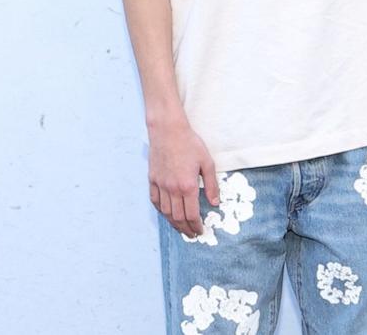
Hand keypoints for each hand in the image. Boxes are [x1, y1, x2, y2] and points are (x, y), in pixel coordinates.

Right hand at [148, 118, 218, 236]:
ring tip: (181, 229)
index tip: (200, 231)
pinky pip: (155, 201)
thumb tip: (214, 203)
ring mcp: (160, 185)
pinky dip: (161, 211)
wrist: (168, 132)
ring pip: (165, 212)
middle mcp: (172, 189)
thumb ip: (211, 185)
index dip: (196, 226)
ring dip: (173, 224)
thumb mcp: (207, 163)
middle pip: (177, 217)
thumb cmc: (190, 144)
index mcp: (187, 186)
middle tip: (192, 235)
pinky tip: (167, 214)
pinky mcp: (152, 180)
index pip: (191, 214)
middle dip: (186, 229)